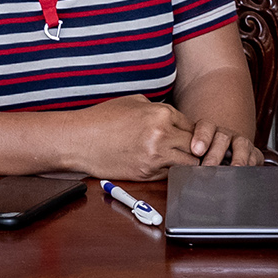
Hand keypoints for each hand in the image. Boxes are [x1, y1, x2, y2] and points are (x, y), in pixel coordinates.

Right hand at [65, 95, 214, 180]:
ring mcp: (155, 156)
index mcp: (161, 114)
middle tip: (191, 153)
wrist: (80, 140)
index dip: (194, 134)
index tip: (190, 138)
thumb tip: (175, 121)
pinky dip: (171, 172)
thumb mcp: (134, 102)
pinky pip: (170, 174)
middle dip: (195, 150)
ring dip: (186, 164)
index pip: (194, 127)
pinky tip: (164, 167)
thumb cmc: (103, 118)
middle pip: (196, 147)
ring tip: (180, 161)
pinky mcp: (147, 173)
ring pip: (188, 165)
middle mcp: (162, 135)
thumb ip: (159, 110)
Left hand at [184, 116, 260, 166]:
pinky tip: (246, 171)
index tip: (196, 150)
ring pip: (240, 144)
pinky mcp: (253, 154)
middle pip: (221, 137)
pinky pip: (254, 156)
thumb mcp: (194, 157)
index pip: (205, 127)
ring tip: (234, 168)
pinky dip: (251, 163)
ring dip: (237, 157)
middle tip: (209, 166)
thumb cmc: (205, 160)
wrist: (228, 161)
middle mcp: (225, 135)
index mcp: (208, 132)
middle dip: (215, 152)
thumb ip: (187, 159)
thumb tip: (173, 165)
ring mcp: (240, 143)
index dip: (201, 136)